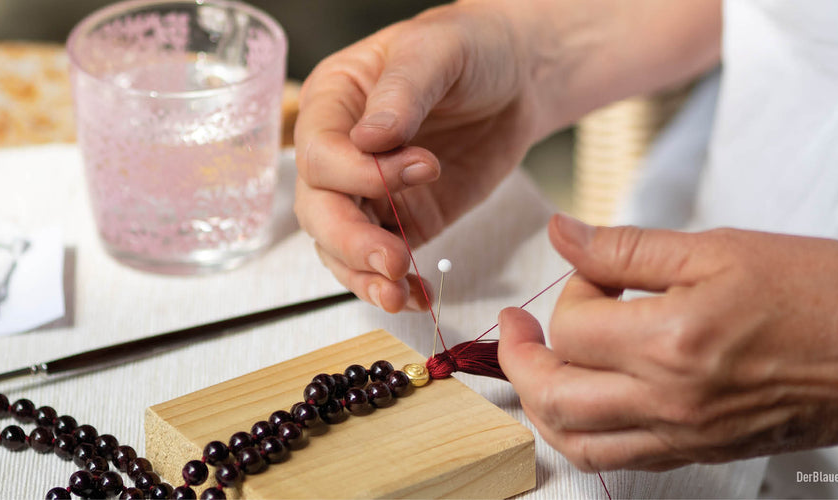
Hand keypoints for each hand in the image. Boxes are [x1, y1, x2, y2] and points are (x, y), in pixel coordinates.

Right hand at [294, 2, 540, 311]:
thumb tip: (369, 139)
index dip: (358, 173)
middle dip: (351, 240)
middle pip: (318, 208)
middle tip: (395, 258)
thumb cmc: (472, 47)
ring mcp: (370, 193)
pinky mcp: (405, 221)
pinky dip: (394, 285)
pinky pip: (381, 261)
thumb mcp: (438, 49)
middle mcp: (340, 151)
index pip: (320, 152)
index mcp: (334, 101)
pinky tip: (416, 297)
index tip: (418, 169)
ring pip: (339, 246)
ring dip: (364, 274)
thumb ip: (404, 90)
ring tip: (399, 292)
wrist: (519, 77)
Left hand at [498, 214, 837, 470]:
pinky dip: (583, 433)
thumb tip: (563, 232)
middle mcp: (671, 401)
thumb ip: (626, 247)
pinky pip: (618, 459)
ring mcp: (685, 436)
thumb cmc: (825, 292)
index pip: (572, 327)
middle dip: (519, 357)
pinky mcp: (702, 452)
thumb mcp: (719, 248)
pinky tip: (584, 401)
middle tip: (514, 325)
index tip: (594, 269)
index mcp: (672, 342)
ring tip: (535, 365)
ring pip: (575, 440)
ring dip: (539, 403)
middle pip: (552, 396)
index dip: (571, 288)